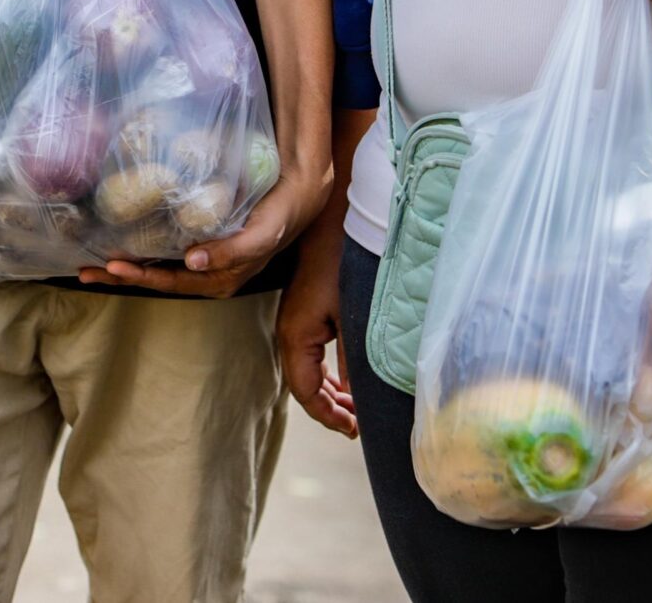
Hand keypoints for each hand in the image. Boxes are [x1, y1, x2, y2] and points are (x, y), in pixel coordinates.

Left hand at [77, 158, 327, 298]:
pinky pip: (165, 249)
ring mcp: (202, 259)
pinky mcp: (201, 240)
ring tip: (91, 262)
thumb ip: (230, 251)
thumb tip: (191, 262)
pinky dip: (141, 247)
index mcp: (219, 279)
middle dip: (121, 275)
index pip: (171, 282)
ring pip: (157, 266)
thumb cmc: (281, 214)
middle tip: (85, 269)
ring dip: (125, 264)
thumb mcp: (261, 234)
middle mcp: (207, 273)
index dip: (140, 276)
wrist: (297, 193)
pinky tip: (121, 239)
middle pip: (156, 278)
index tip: (112, 266)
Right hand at [276, 230, 357, 437]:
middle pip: (305, 386)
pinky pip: (313, 355)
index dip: (329, 417)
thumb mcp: (353, 316)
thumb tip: (360, 398)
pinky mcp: (306, 313)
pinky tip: (348, 380)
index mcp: (296, 337)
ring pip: (309, 371)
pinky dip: (330, 373)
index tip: (355, 430)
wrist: (332, 220)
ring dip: (332, 392)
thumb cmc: (344, 263)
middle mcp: (290, 333)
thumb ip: (354, 360)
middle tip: (360, 424)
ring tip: (358, 407)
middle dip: (331, 409)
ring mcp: (296, 322)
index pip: (306, 393)